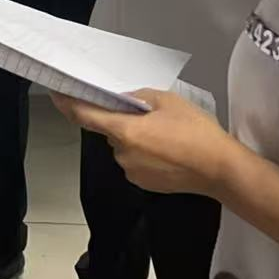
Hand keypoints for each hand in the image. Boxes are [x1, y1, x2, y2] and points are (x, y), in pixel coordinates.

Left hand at [54, 89, 237, 196]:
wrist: (220, 170)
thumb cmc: (197, 133)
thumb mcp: (169, 100)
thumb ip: (140, 97)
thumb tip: (126, 100)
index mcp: (125, 131)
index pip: (86, 116)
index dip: (69, 104)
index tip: (58, 95)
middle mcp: (122, 154)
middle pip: (110, 131)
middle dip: (124, 121)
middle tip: (150, 115)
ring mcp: (132, 171)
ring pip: (124, 147)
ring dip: (136, 138)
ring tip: (167, 135)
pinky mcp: (143, 183)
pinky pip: (135, 161)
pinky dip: (145, 154)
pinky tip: (168, 150)